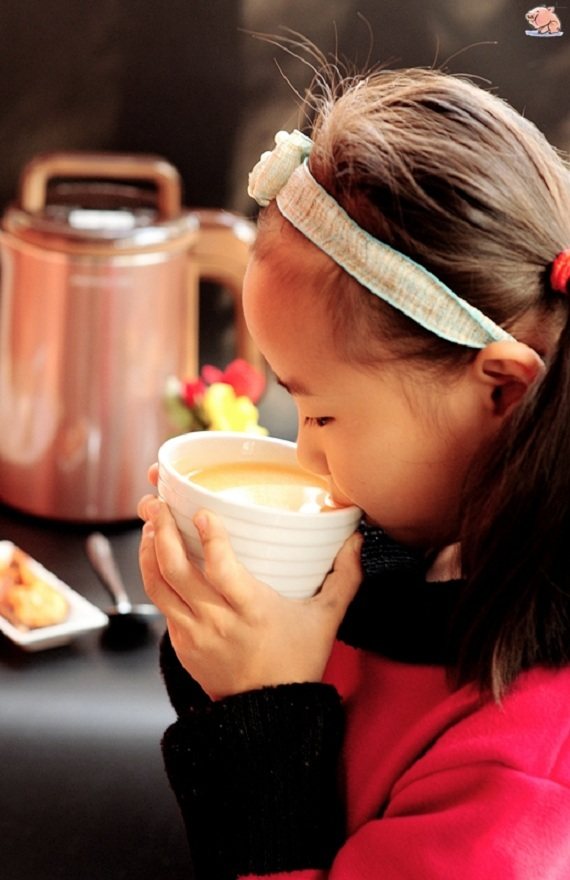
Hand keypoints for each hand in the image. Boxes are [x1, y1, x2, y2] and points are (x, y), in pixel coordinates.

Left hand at [138, 497, 361, 699]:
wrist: (268, 713)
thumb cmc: (297, 661)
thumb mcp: (326, 619)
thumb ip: (344, 577)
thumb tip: (356, 540)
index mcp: (253, 611)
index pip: (222, 570)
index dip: (211, 539)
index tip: (203, 514)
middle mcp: (218, 622)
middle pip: (177, 571)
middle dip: (162, 531)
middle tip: (158, 504)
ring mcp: (194, 634)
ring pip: (159, 586)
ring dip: (149, 550)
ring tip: (151, 523)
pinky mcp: (181, 644)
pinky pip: (161, 605)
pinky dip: (154, 576)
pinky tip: (155, 555)